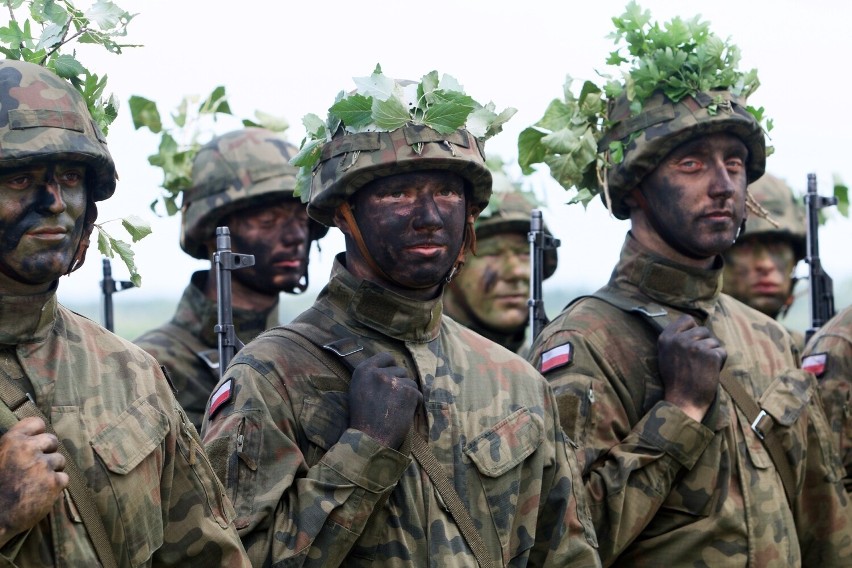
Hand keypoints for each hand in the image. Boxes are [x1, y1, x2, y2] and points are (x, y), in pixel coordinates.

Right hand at [0, 416, 68, 546]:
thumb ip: (13, 447)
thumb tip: (29, 439)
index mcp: (12, 440)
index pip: (37, 423)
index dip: (37, 434)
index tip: (35, 443)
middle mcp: (29, 449)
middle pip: (52, 441)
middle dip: (46, 452)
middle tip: (35, 467)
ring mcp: (43, 465)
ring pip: (60, 460)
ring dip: (52, 470)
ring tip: (35, 483)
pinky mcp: (54, 483)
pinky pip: (64, 477)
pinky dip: (55, 485)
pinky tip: (41, 493)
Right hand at [348, 352, 421, 449]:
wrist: (369, 439)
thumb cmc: (364, 419)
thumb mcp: (359, 390)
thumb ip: (372, 376)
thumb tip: (392, 368)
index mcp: (363, 370)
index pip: (385, 357)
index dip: (391, 367)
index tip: (392, 377)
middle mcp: (378, 373)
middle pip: (400, 370)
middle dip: (400, 383)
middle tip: (391, 402)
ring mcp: (394, 381)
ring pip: (411, 382)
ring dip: (408, 395)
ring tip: (396, 410)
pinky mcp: (408, 392)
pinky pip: (418, 394)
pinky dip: (414, 404)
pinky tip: (403, 414)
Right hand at [657, 315, 725, 421]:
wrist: (683, 402)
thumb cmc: (676, 380)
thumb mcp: (666, 355)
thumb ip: (675, 339)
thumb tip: (692, 325)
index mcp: (666, 338)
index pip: (686, 319)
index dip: (693, 329)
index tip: (693, 341)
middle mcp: (679, 340)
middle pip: (703, 330)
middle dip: (705, 343)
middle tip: (698, 361)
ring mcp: (695, 347)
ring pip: (714, 342)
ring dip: (712, 354)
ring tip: (703, 368)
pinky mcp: (710, 355)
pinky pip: (722, 352)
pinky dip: (719, 362)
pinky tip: (710, 372)